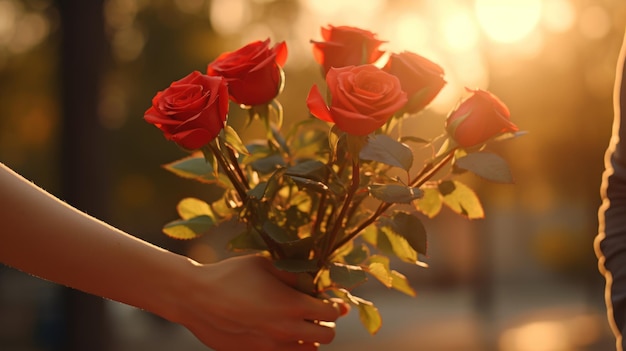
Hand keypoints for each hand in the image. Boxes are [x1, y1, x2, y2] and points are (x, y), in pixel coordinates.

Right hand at [173, 255, 348, 350]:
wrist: (195, 298)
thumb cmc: (230, 275)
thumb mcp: (265, 264)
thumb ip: (293, 274)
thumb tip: (311, 281)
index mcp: (293, 306)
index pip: (331, 313)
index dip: (335, 306)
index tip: (331, 300)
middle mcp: (286, 331)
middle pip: (326, 337)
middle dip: (325, 323)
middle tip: (314, 312)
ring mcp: (271, 348)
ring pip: (307, 350)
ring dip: (307, 337)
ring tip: (295, 322)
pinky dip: (288, 346)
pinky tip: (276, 331)